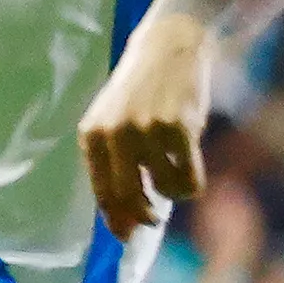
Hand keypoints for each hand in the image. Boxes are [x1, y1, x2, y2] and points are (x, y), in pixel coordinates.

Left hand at [79, 10, 213, 239]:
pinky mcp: (177, 128)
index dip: (115, 218)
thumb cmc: (142, 93)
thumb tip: (124, 223)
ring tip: (177, 175)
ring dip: (174, 193)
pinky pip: (188, 178)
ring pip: (164, 190)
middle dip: (143, 216)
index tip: (125, 235)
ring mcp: (145, 131)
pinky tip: (192, 174)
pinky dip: (192, 185)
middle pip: (128, 197)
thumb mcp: (114, 123)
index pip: (101, 191)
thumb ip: (114, 164)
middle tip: (154, 219)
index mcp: (91, 135)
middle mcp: (114, 134)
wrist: (169, 47)